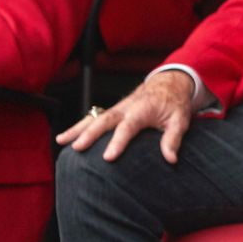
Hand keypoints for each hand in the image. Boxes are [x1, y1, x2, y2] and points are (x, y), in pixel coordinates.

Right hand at [57, 69, 195, 164]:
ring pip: (94, 117)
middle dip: (90, 134)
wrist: (169, 82)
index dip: (118, 142)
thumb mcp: (181, 119)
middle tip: (77, 148)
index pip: (128, 126)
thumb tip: (171, 159)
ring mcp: (117, 108)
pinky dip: (78, 126)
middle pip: (105, 120)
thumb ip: (173, 139)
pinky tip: (64, 138)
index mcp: (143, 109)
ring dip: (77, 129)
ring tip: (61, 141)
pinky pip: (93, 117)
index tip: (108, 157)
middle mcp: (126, 107)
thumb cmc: (174, 102)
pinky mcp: (112, 110)